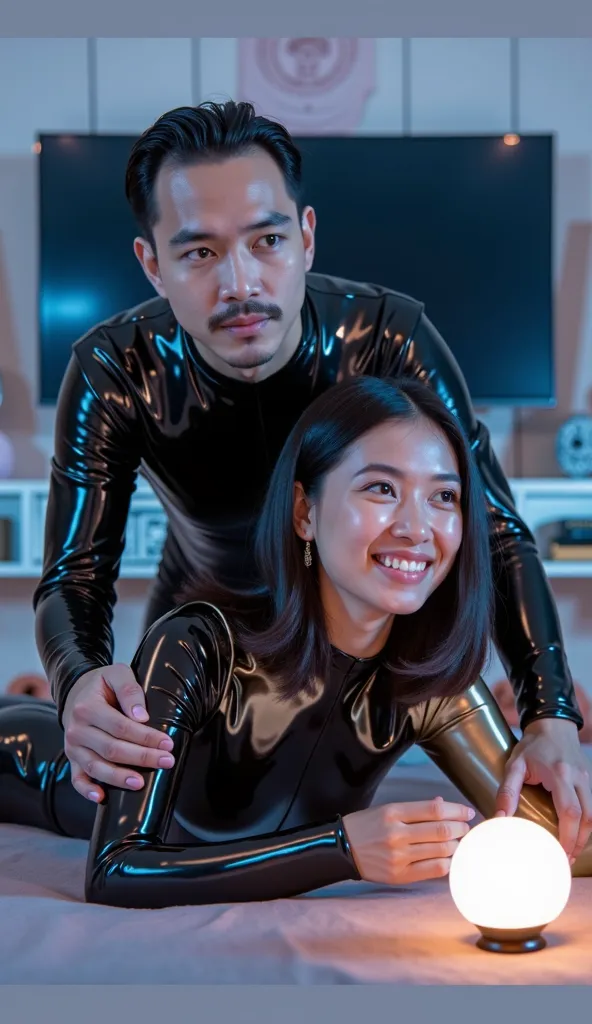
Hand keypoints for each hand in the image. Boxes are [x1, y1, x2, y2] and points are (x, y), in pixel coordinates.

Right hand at [62, 664, 174, 802]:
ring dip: (119, 777)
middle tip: (166, 761)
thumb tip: (141, 716)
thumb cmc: (102, 685)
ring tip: (140, 782)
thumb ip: (130, 690)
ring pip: (96, 767)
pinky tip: (102, 798)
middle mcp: (77, 729)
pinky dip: (87, 790)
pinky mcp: (72, 759)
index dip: (145, 737)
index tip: (167, 743)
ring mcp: (73, 747)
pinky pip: (77, 779)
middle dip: (142, 757)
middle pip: (111, 749)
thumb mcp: (117, 674)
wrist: (76, 691)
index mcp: (87, 707)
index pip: (121, 727)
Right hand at [342, 797, 474, 884]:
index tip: (467, 811)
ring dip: (457, 845)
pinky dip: (447, 863)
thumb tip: (443, 803)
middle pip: (441, 831)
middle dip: (461, 828)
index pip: (434, 810)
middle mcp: (396, 834)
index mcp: (393, 812)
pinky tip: (449, 858)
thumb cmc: (367, 826)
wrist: (341, 849)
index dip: (456, 810)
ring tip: (459, 842)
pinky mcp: (399, 875)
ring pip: (441, 850)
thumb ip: (416, 808)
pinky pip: (433, 870)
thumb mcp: (387, 809)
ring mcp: (399, 856)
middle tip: (467, 827)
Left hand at [495, 718, 591, 860]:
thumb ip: (507, 790)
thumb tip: (500, 817)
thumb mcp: (515, 764)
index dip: (568, 836)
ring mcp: (587, 779)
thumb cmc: (532, 745)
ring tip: (571, 852)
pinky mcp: (589, 780)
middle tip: (565, 860)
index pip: (570, 812)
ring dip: (584, 836)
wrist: (552, 725)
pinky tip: (577, 835)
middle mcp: (578, 778)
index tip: (559, 853)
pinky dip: (587, 824)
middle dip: (578, 842)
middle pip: (587, 818)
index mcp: (560, 774)